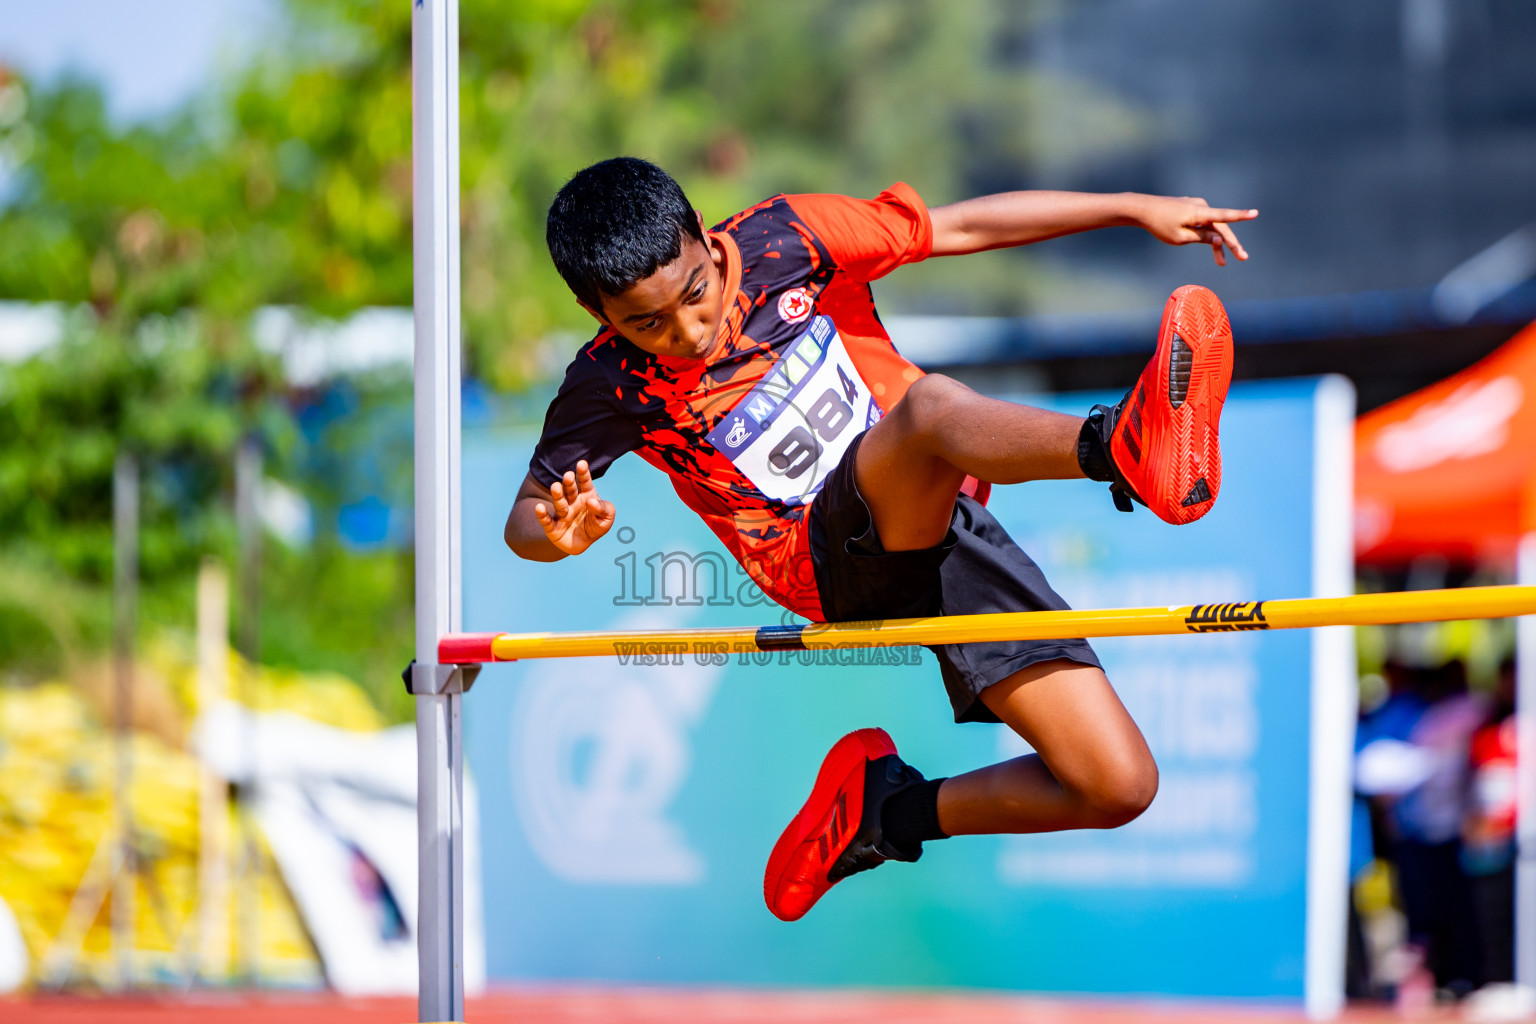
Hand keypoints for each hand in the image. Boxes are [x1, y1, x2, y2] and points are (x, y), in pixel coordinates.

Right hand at [534, 461, 615, 555]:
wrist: (582, 544)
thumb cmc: (596, 526)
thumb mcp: (607, 518)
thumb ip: (604, 509)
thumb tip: (591, 502)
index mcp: (586, 496)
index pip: (585, 483)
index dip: (583, 474)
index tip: (582, 464)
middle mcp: (572, 502)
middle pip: (570, 490)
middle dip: (569, 483)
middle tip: (569, 475)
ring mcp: (562, 514)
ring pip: (559, 503)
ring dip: (557, 495)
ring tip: (555, 486)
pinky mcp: (553, 527)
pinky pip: (547, 521)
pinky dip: (542, 515)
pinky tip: (539, 507)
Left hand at [1132, 195, 1256, 265]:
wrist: (1143, 209)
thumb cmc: (1160, 225)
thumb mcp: (1181, 237)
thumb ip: (1201, 238)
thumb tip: (1219, 239)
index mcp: (1199, 213)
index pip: (1224, 216)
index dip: (1241, 216)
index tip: (1255, 213)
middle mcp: (1201, 207)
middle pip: (1221, 227)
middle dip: (1231, 244)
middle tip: (1243, 258)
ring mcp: (1196, 207)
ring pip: (1212, 227)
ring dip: (1217, 244)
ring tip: (1222, 263)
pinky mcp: (1191, 209)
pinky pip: (1204, 223)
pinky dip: (1207, 236)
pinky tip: (1209, 246)